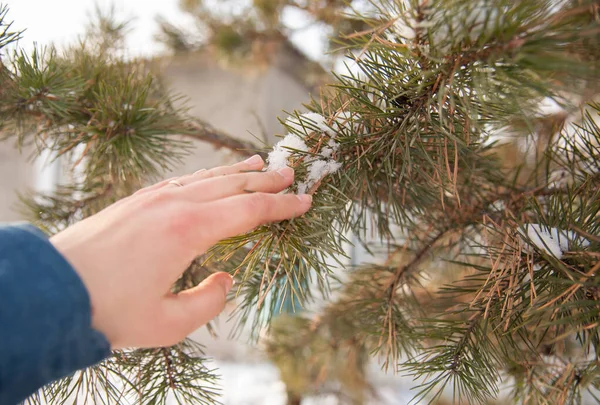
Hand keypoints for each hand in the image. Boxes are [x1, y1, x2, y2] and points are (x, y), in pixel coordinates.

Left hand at [49, 155, 310, 348]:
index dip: (281, 206)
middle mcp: (175, 203)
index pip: (249, 210)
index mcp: (189, 229)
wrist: (50, 288)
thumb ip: (210, 301)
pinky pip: (184, 179)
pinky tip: (212, 177)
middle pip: (233, 184)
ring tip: (260, 162)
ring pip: (208, 177)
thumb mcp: (168, 324)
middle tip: (291, 174)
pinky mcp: (137, 199)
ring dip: (238, 170)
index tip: (305, 202)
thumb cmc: (108, 310)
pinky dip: (207, 175)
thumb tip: (226, 278)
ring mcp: (153, 196)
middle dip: (266, 180)